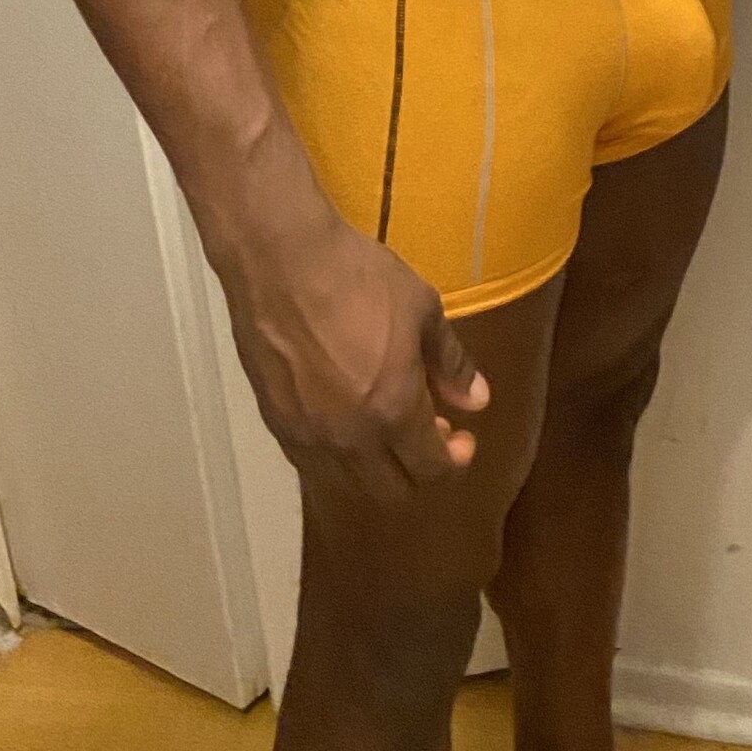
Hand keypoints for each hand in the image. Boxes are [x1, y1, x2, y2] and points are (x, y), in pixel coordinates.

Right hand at [217, 204, 488, 503]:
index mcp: (393, 411)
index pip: (430, 469)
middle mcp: (348, 437)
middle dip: (418, 471)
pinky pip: (313, 462)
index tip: (463, 437)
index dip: (454, 460)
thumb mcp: (423, 311)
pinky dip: (339, 456)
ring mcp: (306, 434)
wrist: (281, 260)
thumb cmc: (360, 278)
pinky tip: (348, 418)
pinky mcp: (274, 421)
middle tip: (430, 432)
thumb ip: (452, 363)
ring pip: (348, 483)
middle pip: (390, 491)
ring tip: (388, 427)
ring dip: (377, 467)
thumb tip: (477, 401)